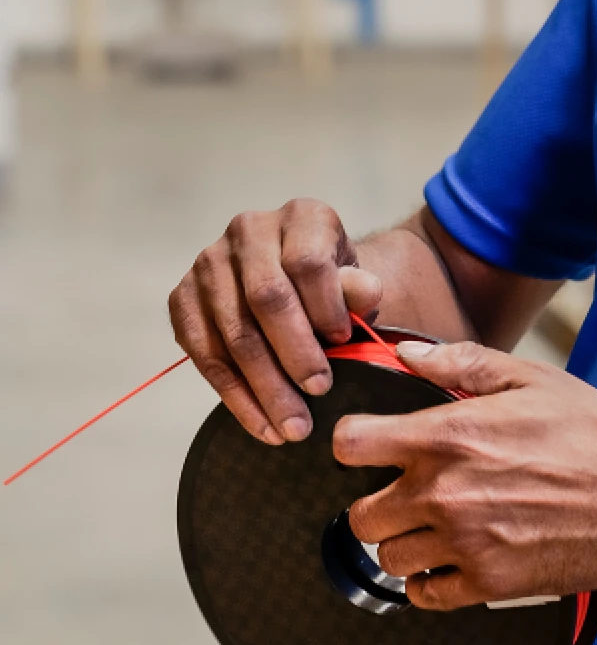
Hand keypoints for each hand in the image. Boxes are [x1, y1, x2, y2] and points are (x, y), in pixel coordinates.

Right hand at [168, 199, 382, 445]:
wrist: (295, 284)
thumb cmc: (333, 287)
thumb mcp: (356, 282)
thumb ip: (360, 289)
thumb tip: (365, 295)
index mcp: (300, 216)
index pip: (307, 261)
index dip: (325, 305)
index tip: (344, 344)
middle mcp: (248, 230)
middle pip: (266, 296)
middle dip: (293, 354)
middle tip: (318, 396)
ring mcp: (209, 263)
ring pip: (233, 332)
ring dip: (263, 387)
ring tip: (292, 428)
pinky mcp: (182, 298)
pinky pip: (203, 354)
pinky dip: (235, 396)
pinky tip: (261, 424)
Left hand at [337, 342, 596, 608]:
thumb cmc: (595, 433)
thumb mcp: (532, 379)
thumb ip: (461, 363)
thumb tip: (407, 356)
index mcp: (450, 435)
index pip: (352, 444)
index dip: (355, 443)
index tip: (369, 447)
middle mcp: (446, 493)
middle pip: (360, 514)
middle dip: (380, 499)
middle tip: (412, 491)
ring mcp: (464, 544)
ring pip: (388, 558)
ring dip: (407, 541)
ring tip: (441, 524)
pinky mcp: (488, 585)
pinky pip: (423, 596)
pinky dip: (430, 581)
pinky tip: (456, 557)